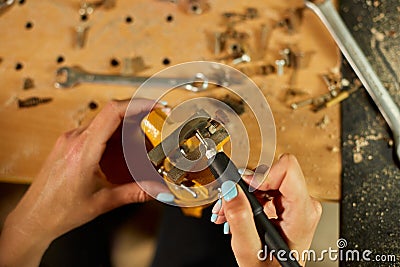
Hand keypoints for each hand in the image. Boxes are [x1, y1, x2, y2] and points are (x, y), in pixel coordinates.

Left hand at [0, 99, 158, 266]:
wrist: (33, 218)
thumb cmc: (58, 211)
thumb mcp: (102, 202)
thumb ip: (134, 193)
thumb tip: (157, 189)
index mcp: (82, 150)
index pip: (112, 112)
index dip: (136, 104)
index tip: (154, 105)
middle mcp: (74, 139)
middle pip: (110, 113)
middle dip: (136, 114)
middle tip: (155, 123)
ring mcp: (69, 140)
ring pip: (102, 120)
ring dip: (124, 124)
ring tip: (142, 136)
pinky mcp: (68, 144)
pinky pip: (94, 129)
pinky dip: (112, 132)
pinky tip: (122, 147)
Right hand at [211, 154, 321, 266]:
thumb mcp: (249, 252)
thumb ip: (240, 220)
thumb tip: (231, 190)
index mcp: (302, 215)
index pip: (288, 170)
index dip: (261, 175)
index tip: (243, 187)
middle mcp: (304, 205)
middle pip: (273, 173)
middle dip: (244, 187)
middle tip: (227, 203)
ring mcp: (297, 202)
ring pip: (265, 178)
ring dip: (242, 193)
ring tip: (227, 212)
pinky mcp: (287, 202)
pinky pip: (264, 187)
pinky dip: (246, 198)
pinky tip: (236, 212)